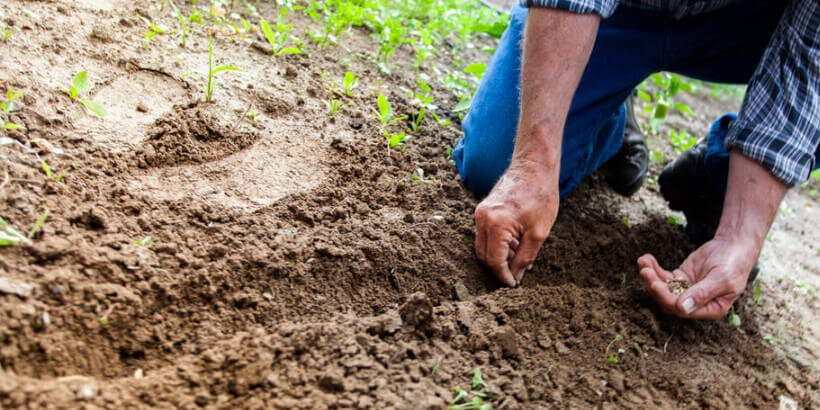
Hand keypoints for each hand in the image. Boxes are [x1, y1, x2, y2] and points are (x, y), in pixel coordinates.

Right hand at [474, 160, 557, 286]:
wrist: (534, 168)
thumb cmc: (540, 196)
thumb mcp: (538, 233)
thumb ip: (525, 258)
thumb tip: (516, 276)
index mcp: (496, 224)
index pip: (494, 261)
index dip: (503, 276)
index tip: (513, 285)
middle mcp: (482, 219)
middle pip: (483, 256)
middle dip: (498, 268)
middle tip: (516, 274)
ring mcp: (480, 213)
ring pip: (482, 246)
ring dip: (498, 256)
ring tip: (519, 255)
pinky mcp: (482, 210)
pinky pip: (485, 234)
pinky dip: (497, 244)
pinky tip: (515, 243)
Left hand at [637, 236, 757, 318]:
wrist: (734, 246)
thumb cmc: (733, 264)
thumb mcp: (721, 279)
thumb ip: (702, 293)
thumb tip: (682, 308)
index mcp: (710, 309)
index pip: (682, 310)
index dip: (666, 298)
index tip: (655, 284)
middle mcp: (696, 303)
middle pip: (668, 300)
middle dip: (654, 286)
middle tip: (645, 271)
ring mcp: (686, 290)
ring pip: (663, 288)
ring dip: (651, 276)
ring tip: (643, 262)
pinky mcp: (680, 278)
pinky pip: (663, 276)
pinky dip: (654, 269)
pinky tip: (646, 259)